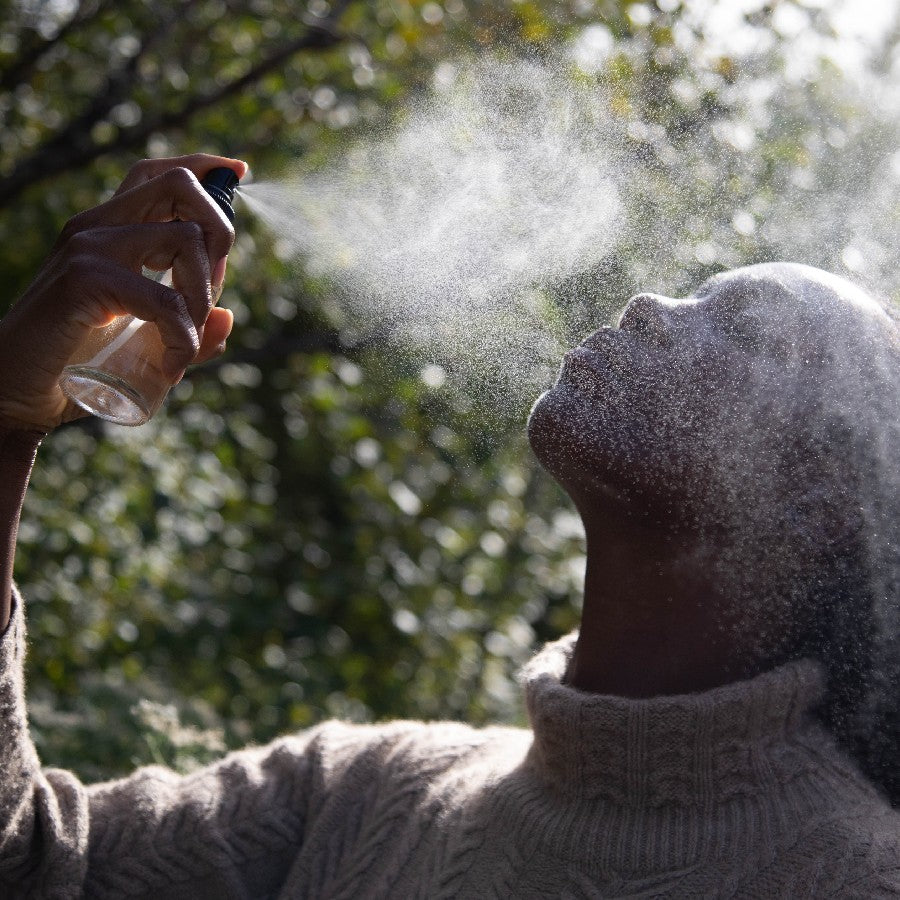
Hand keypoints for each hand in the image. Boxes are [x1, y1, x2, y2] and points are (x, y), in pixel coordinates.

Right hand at [0, 153, 247, 431]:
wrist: (16, 392)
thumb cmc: (75, 365)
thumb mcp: (143, 346)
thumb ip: (185, 330)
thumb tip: (227, 317)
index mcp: (108, 230)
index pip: (159, 175)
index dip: (204, 167)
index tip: (237, 169)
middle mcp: (97, 226)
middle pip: (179, 186)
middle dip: (220, 233)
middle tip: (209, 295)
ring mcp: (88, 248)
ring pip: (185, 238)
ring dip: (202, 298)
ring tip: (186, 344)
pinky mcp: (84, 280)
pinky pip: (166, 300)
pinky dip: (183, 338)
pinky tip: (172, 368)